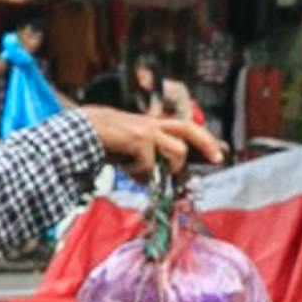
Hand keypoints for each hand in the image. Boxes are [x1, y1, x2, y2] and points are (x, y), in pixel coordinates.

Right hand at [77, 106, 225, 181]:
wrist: (83, 130)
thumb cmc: (107, 142)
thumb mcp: (134, 149)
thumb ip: (153, 157)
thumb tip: (174, 177)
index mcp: (154, 126)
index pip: (186, 129)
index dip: (204, 141)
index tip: (218, 156)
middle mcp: (154, 124)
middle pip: (189, 130)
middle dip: (206, 144)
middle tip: (217, 159)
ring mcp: (147, 130)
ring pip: (177, 151)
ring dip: (166, 169)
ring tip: (144, 173)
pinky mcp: (139, 139)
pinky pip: (151, 165)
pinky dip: (139, 174)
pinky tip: (127, 169)